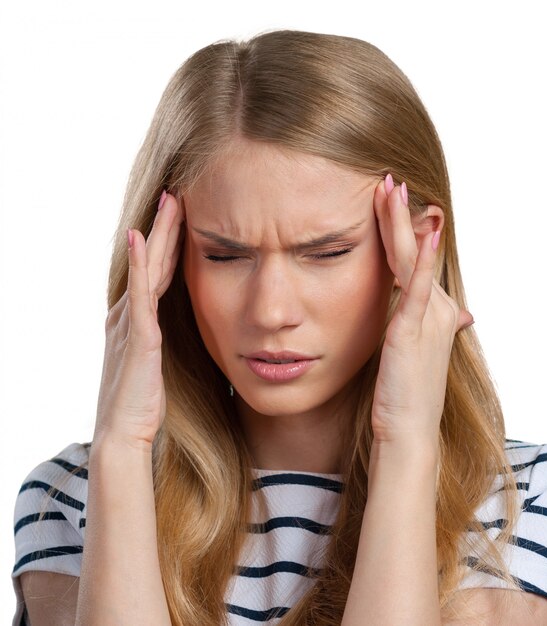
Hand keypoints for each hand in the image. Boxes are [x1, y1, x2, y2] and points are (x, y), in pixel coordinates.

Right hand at [94, 191, 183, 448]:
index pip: (157, 273)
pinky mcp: (138, 337)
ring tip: (168, 202)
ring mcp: (131, 323)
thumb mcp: (157, 364)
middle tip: (176, 194)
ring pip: (148, 269)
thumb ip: (165, 340)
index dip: (169, 243)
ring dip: (158, 234)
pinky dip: (140, 264)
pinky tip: (142, 238)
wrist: (124, 433)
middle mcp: (129, 315)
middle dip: (165, 227)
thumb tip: (180, 328)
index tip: (183, 215)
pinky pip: (140, 293)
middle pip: (152, 262)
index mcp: (138, 320)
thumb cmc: (143, 403)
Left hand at [371, 176, 472, 446]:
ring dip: (401, 223)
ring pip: (411, 260)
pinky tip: (422, 230)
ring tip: (390, 188)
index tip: (386, 200)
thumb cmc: (402, 397)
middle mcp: (436, 308)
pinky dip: (420, 258)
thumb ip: (409, 329)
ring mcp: (428, 318)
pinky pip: (417, 287)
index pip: (411, 260)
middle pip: (412, 251)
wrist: (408, 432)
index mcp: (430, 312)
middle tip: (387, 180)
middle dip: (400, 215)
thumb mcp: (407, 355)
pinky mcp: (413, 330)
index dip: (399, 229)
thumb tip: (424, 318)